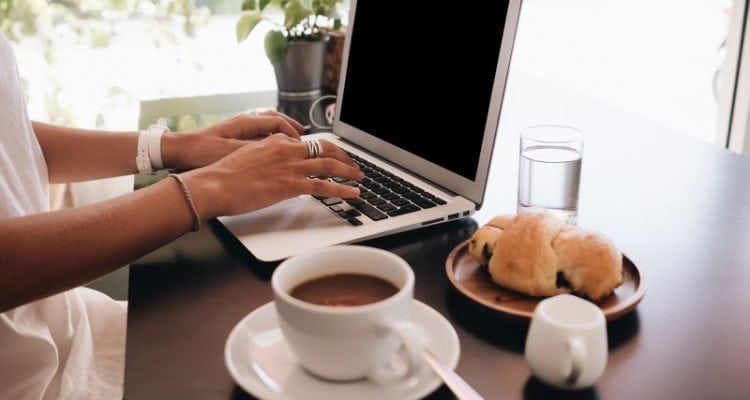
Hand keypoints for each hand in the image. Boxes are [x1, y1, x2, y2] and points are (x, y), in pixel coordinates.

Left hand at [161, 110, 304, 169]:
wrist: (179, 151)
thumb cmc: (203, 151)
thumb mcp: (235, 152)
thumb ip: (259, 149)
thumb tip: (279, 151)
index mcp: (247, 121)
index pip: (278, 121)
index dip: (293, 132)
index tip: (301, 143)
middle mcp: (244, 121)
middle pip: (274, 119)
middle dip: (290, 128)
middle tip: (303, 137)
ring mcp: (238, 128)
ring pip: (266, 125)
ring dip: (280, 132)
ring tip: (290, 142)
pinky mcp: (233, 136)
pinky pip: (258, 133)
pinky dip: (269, 138)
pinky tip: (271, 150)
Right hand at [181, 134, 362, 218]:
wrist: (215, 184)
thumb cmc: (225, 175)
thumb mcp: (249, 157)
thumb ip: (268, 158)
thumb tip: (278, 168)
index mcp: (276, 141)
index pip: (307, 142)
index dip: (324, 149)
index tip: (332, 156)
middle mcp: (286, 149)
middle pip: (324, 148)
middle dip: (343, 156)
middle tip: (353, 165)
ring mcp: (290, 167)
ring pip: (329, 164)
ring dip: (348, 170)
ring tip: (359, 177)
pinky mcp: (290, 185)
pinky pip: (323, 186)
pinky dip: (342, 189)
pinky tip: (352, 193)